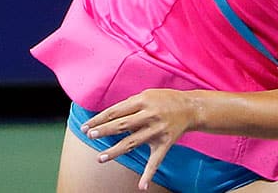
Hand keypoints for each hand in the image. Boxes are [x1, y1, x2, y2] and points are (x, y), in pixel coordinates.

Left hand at [80, 89, 200, 190]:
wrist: (191, 108)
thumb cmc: (165, 99)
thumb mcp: (147, 94)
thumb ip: (130, 105)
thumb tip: (110, 117)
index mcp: (143, 101)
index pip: (116, 111)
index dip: (100, 118)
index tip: (86, 126)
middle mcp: (150, 115)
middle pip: (122, 125)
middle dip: (104, 130)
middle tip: (90, 136)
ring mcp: (157, 130)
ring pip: (133, 142)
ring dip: (116, 150)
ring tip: (100, 158)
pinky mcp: (165, 143)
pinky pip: (156, 160)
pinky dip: (149, 174)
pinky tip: (141, 186)